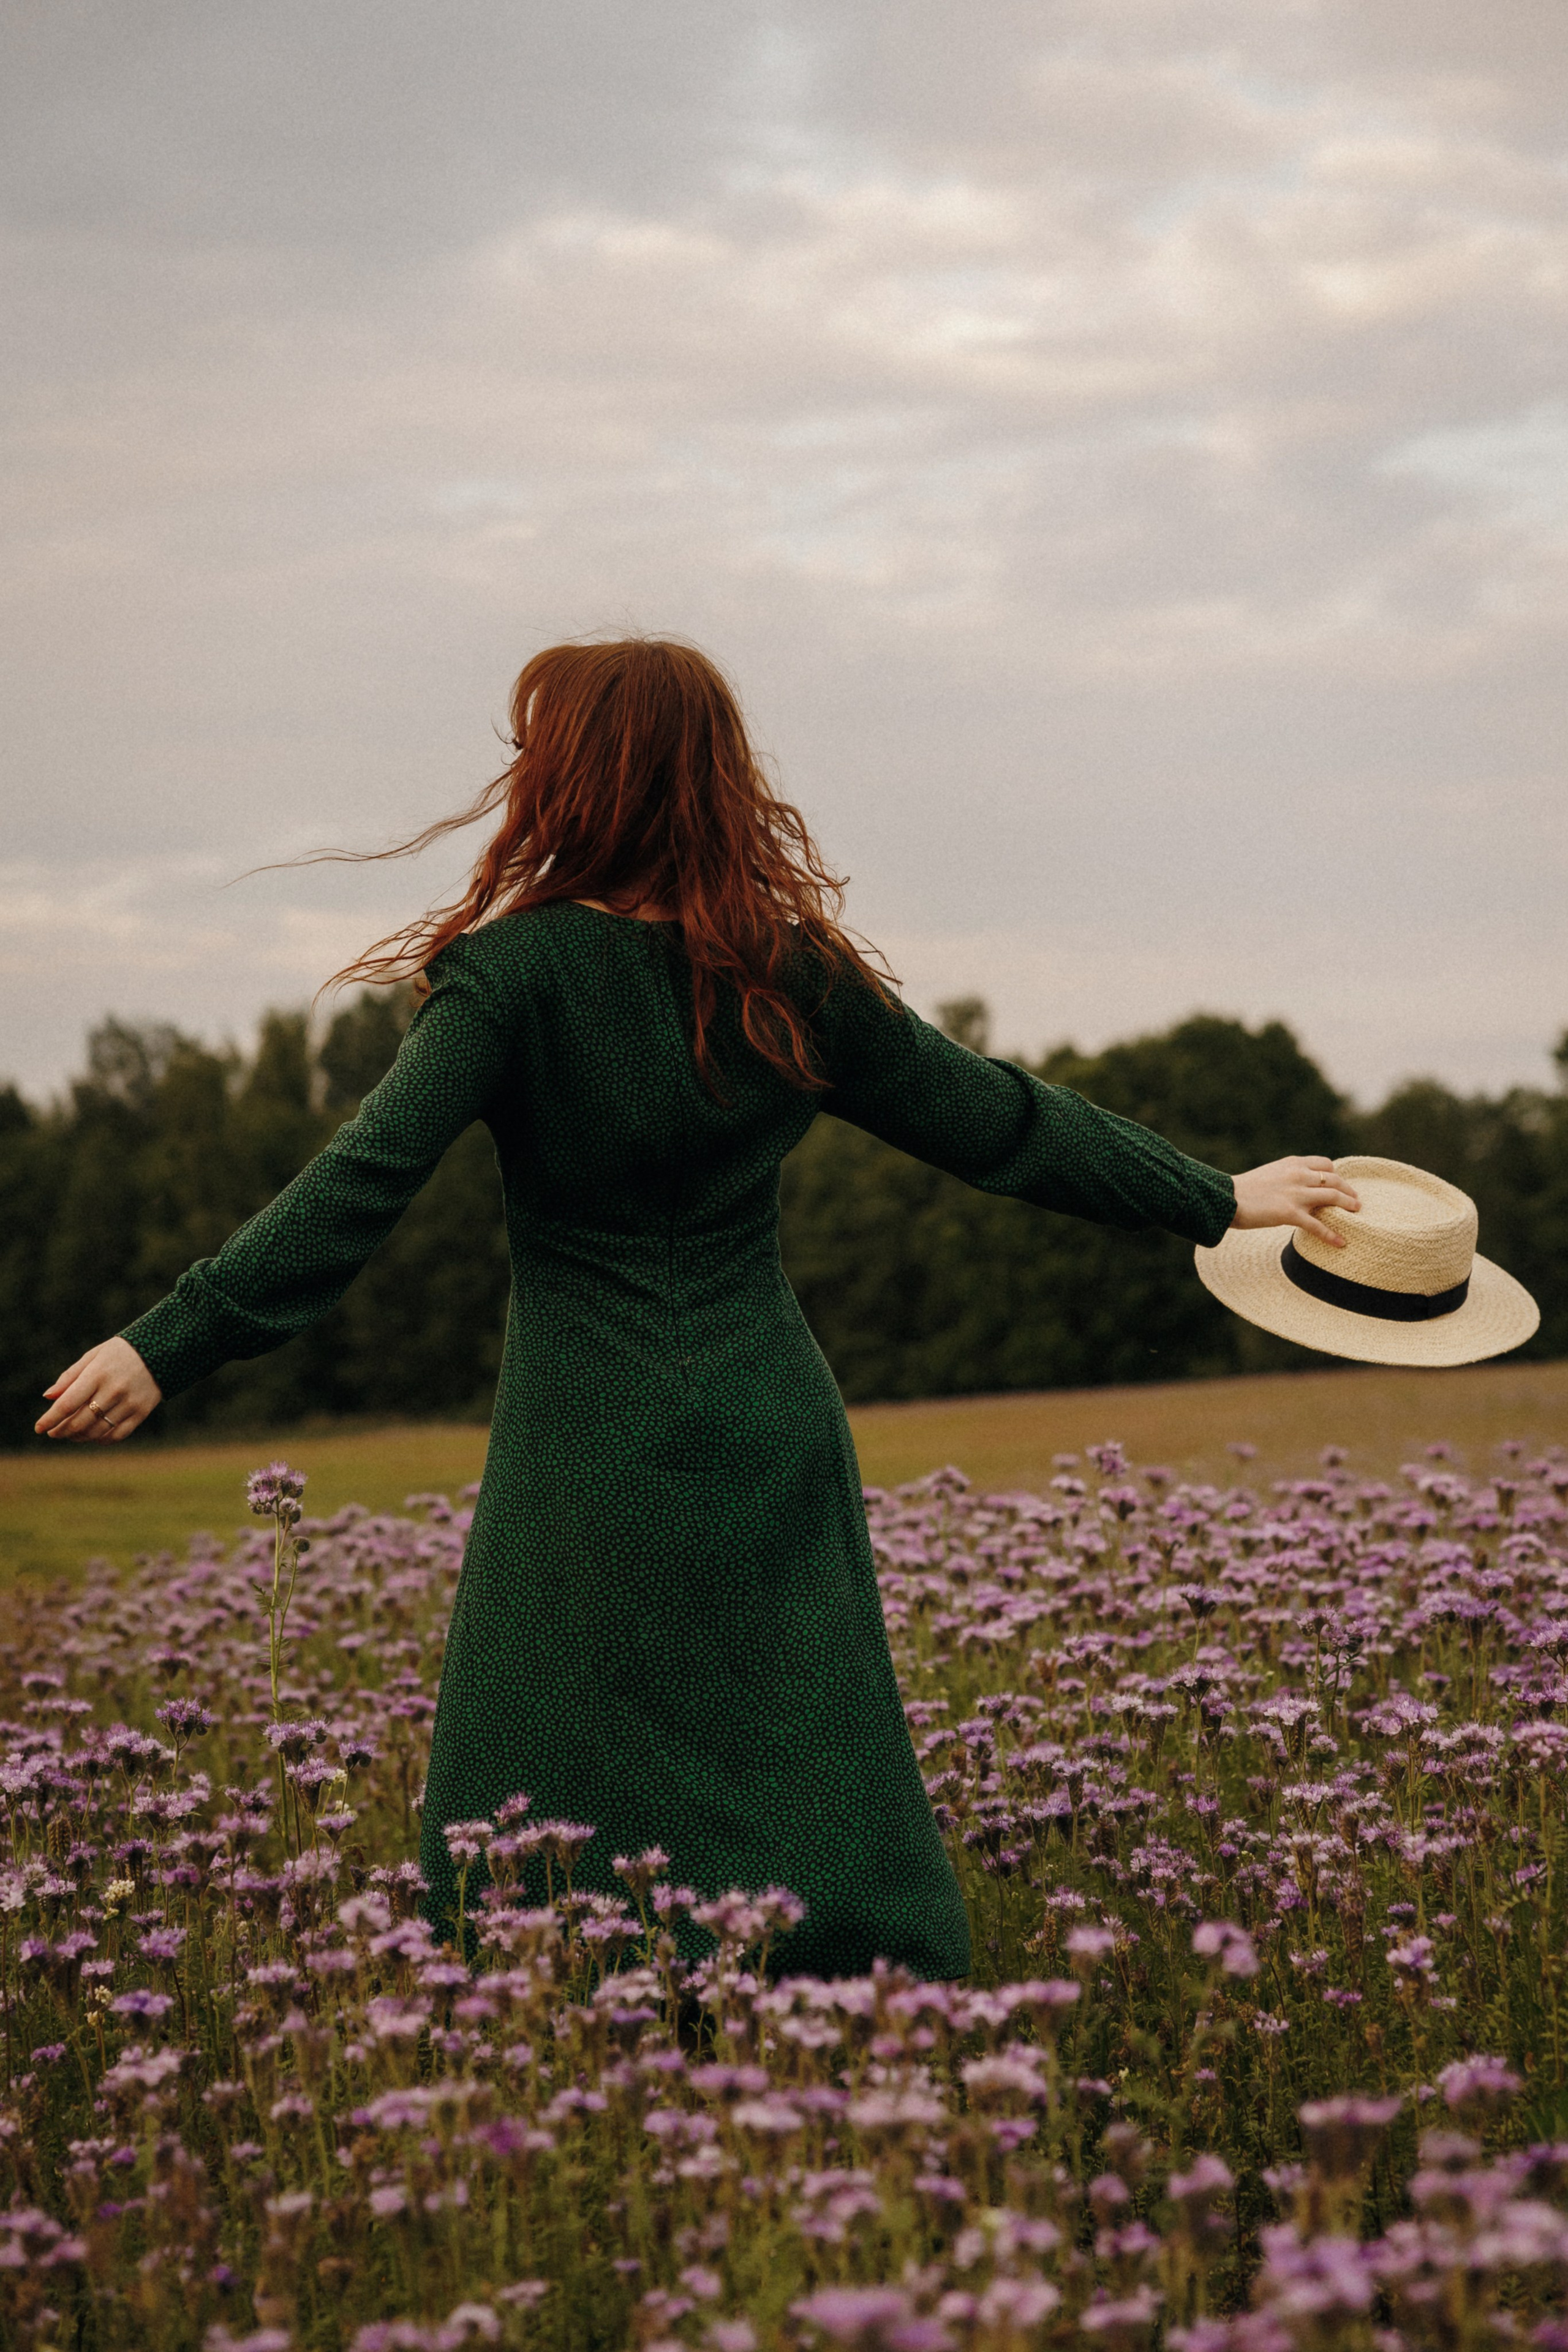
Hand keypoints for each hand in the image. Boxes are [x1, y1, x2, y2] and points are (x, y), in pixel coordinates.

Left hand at [36, 1337, 161, 1442]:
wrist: (163, 1350)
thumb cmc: (120, 1353)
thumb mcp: (93, 1357)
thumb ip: (70, 1377)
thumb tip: (48, 1398)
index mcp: (98, 1373)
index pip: (68, 1403)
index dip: (51, 1418)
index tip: (39, 1428)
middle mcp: (113, 1390)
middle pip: (80, 1421)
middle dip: (62, 1430)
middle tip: (53, 1432)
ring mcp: (129, 1403)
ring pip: (97, 1430)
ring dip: (79, 1436)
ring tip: (70, 1434)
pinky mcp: (141, 1412)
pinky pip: (117, 1434)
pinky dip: (101, 1439)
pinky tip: (93, 1436)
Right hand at [1230, 1156, 1360, 1247]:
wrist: (1227, 1198)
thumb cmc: (1244, 1189)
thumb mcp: (1270, 1173)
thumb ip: (1288, 1176)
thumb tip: (1299, 1186)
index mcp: (1293, 1163)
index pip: (1325, 1164)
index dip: (1336, 1175)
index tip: (1340, 1185)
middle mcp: (1298, 1175)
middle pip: (1335, 1180)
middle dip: (1348, 1190)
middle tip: (1355, 1200)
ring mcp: (1296, 1194)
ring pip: (1333, 1197)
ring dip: (1349, 1205)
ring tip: (1357, 1212)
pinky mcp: (1290, 1213)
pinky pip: (1318, 1225)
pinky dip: (1332, 1235)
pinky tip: (1341, 1243)